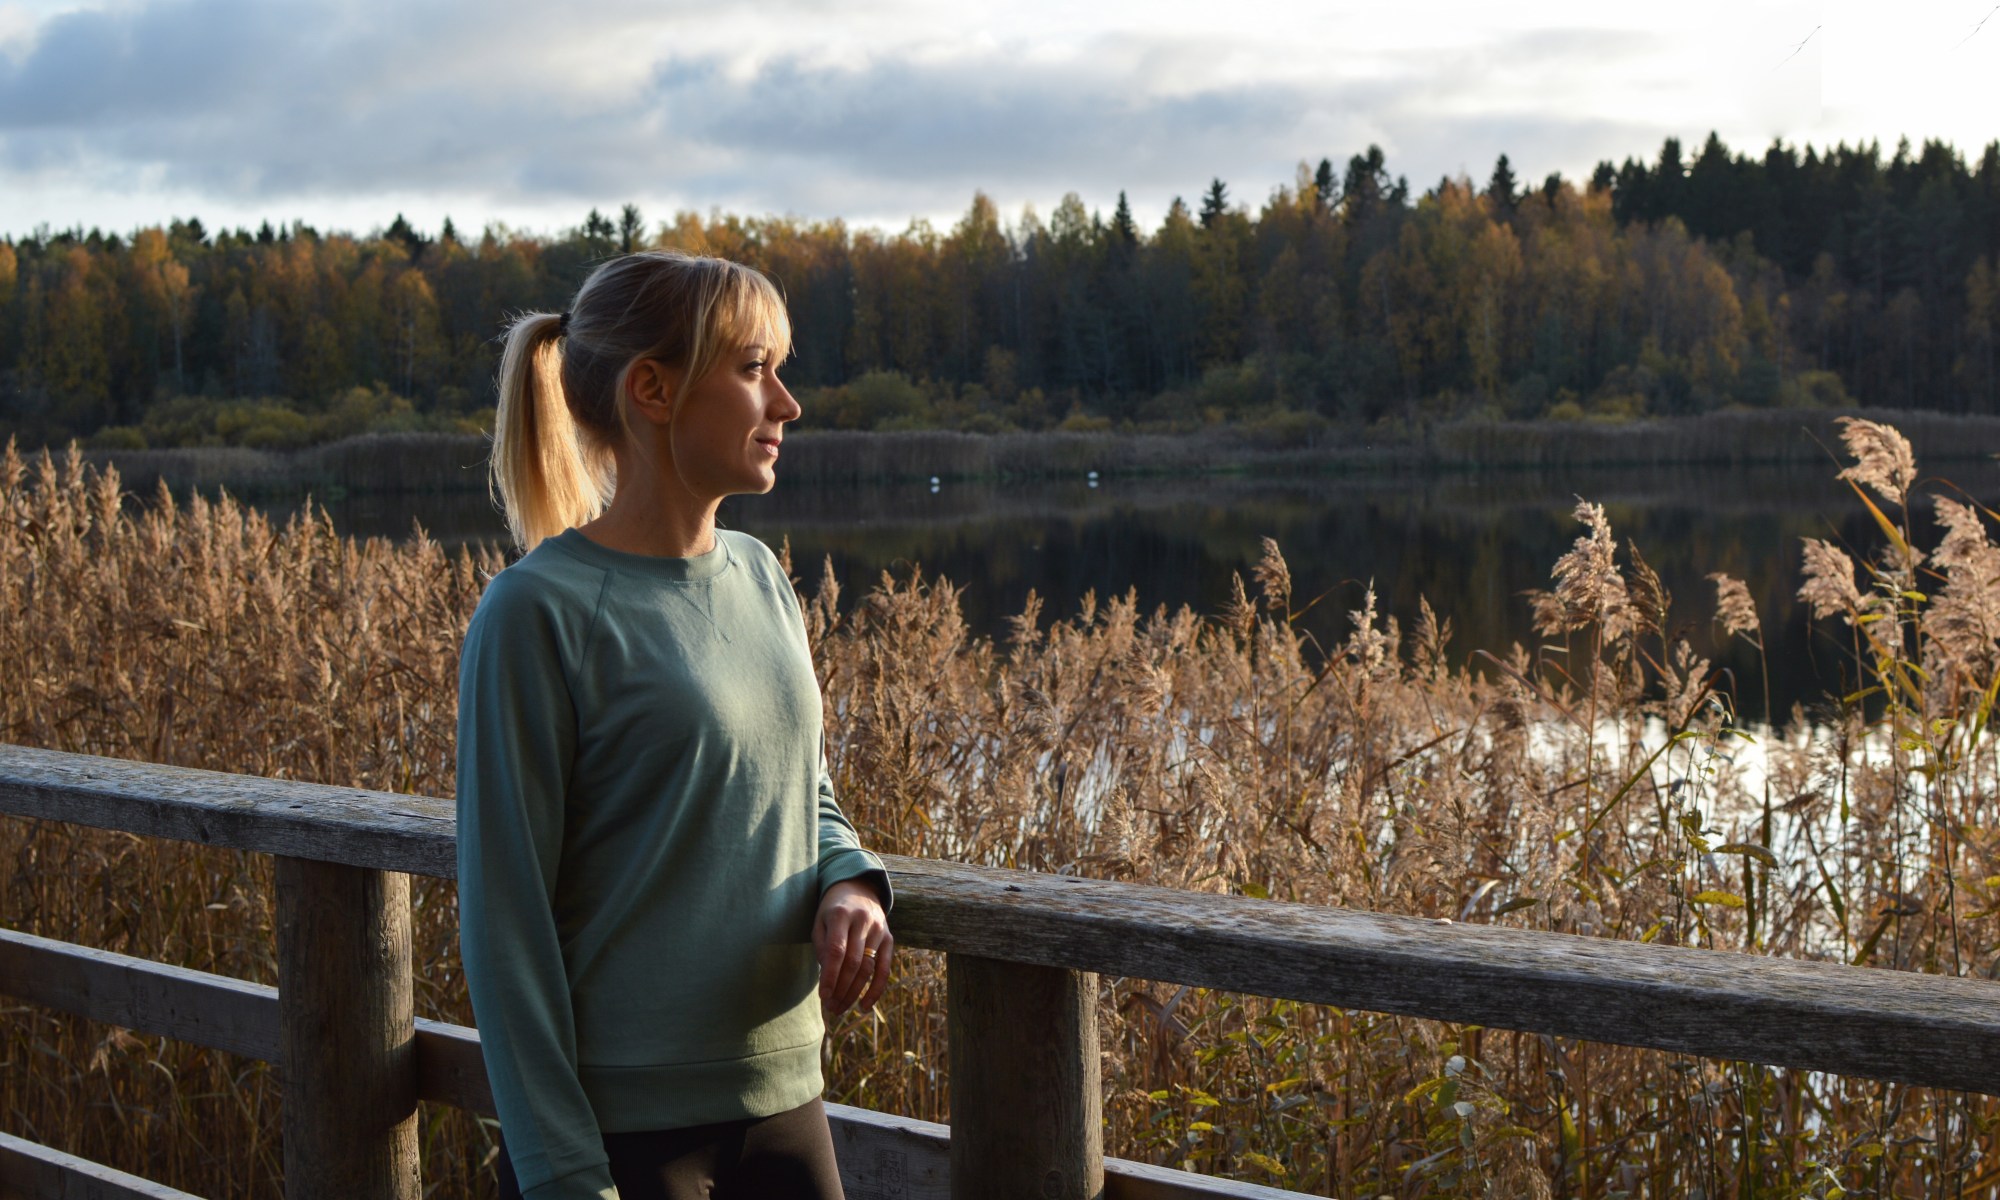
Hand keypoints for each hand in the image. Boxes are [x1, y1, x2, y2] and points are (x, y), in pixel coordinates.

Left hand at [813, 879, 891, 1016]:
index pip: (836, 951)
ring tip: (840, 1008)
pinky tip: (865, 1006)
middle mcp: (863, 921)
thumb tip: (827, 979)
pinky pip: (885, 968)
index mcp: (841, 914)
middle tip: (830, 1008)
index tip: (823, 996)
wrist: (859, 889)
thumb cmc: (832, 910)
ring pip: (868, 968)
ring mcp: (879, 930)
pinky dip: (876, 990)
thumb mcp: (820, 921)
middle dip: (841, 989)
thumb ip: (821, 947)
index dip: (829, 976)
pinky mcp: (889, 938)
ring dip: (854, 992)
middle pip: (853, 962)